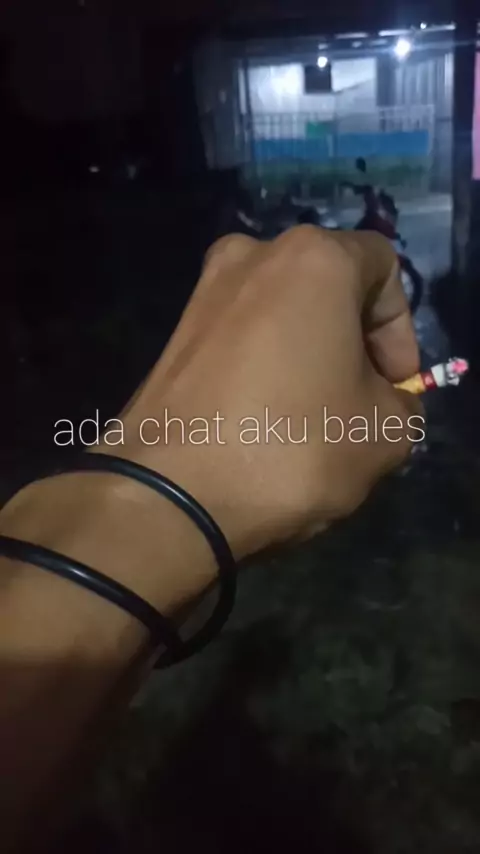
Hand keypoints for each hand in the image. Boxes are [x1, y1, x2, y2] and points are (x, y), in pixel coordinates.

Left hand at [107, 226, 421, 559]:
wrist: (170, 495)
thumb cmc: (294, 448)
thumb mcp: (385, 433)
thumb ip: (401, 402)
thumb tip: (383, 399)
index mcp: (313, 258)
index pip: (382, 267)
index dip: (401, 328)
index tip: (395, 385)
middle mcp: (251, 257)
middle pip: (326, 288)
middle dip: (352, 342)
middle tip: (359, 402)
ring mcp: (202, 295)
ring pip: (280, 316)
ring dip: (306, 357)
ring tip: (312, 420)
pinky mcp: (172, 338)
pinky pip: (240, 342)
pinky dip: (263, 371)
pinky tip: (265, 426)